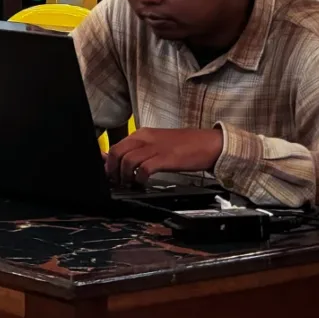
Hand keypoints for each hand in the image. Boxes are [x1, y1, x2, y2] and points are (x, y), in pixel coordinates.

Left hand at [104, 126, 225, 185]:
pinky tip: (142, 183)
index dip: (109, 161)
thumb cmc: (186, 145)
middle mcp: (146, 138)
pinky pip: (144, 169)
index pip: (116, 145)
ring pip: (127, 161)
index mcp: (143, 133)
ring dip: (124, 176)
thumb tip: (123, 161)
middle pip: (117, 152)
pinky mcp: (165, 158)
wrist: (209, 143)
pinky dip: (139, 178)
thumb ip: (141, 150)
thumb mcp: (159, 143)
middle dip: (112, 170)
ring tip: (129, 184)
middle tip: (116, 181)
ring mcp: (155, 147)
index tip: (109, 172)